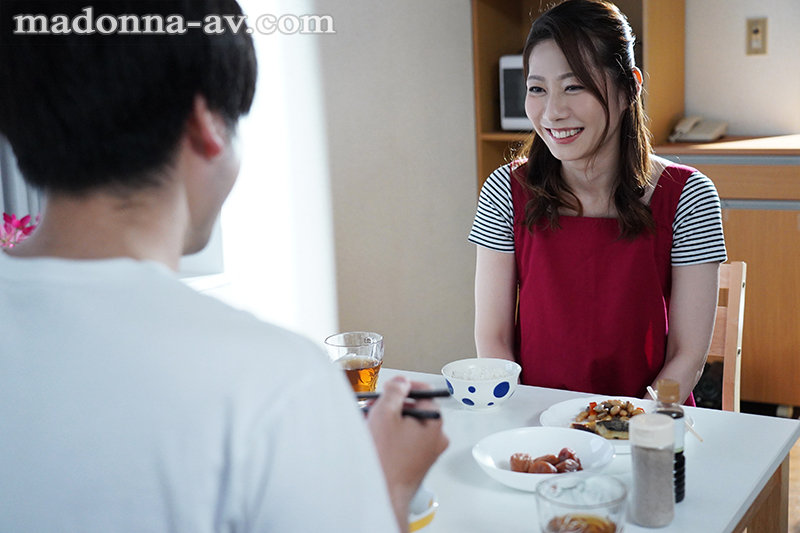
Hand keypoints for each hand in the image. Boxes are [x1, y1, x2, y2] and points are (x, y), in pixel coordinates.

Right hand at [367, 376, 448, 531]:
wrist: (381, 495)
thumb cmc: (386, 459)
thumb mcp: (385, 413)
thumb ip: (395, 391)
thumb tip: (401, 383)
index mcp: (434, 422)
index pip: (425, 392)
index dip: (404, 386)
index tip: (391, 387)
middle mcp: (435, 439)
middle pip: (415, 410)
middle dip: (393, 406)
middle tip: (376, 406)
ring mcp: (426, 453)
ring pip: (407, 427)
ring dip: (389, 422)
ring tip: (370, 424)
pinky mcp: (415, 465)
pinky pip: (404, 443)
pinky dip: (390, 437)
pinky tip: (374, 440)